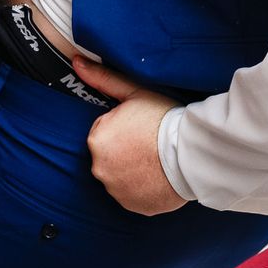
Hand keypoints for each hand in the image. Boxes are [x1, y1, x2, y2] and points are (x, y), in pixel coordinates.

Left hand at [76, 55, 186, 214]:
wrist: (191, 152)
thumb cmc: (163, 119)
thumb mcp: (132, 92)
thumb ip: (102, 78)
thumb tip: (77, 62)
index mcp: (96, 139)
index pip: (104, 133)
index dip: (123, 129)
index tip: (140, 128)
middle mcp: (100, 168)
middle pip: (109, 156)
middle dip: (124, 151)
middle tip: (148, 144)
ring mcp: (116, 190)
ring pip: (120, 176)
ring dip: (132, 170)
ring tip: (154, 160)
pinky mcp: (132, 205)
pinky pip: (132, 195)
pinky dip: (141, 188)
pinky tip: (157, 176)